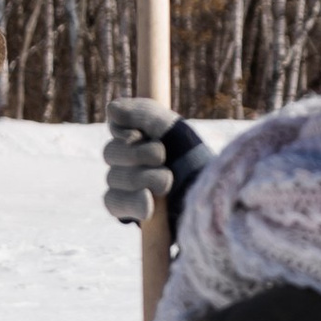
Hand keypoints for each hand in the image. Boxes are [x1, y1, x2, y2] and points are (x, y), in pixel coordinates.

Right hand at [103, 99, 209, 230]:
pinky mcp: (126, 211)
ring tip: (167, 182)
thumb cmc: (194, 160)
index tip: (141, 135)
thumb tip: (112, 109)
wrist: (209, 197)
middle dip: (138, 154)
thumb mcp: (173, 129)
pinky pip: (113, 202)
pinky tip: (149, 203)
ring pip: (114, 177)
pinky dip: (133, 201)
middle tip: (162, 157)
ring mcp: (124, 186)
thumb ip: (143, 114)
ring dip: (143, 177)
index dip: (124, 131)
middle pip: (111, 152)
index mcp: (138, 137)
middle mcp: (127, 160)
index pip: (116, 129)